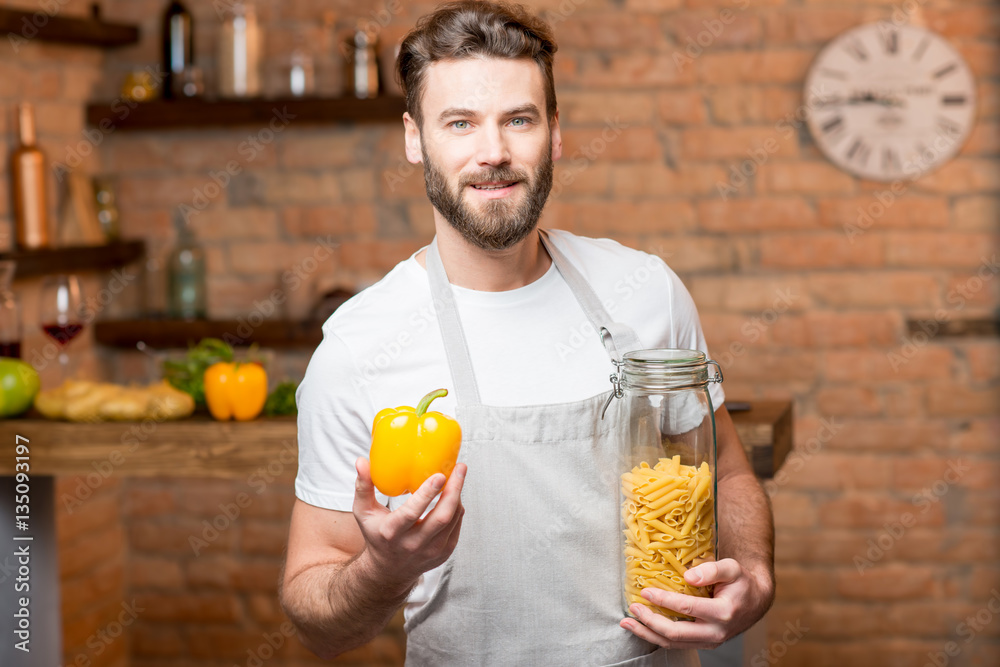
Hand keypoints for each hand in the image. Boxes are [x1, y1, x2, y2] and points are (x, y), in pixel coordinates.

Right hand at [352, 457, 465, 586]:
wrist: (389, 569)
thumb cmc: (377, 535)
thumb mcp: (363, 512)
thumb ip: (363, 486)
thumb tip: (361, 461)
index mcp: (391, 532)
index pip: (412, 513)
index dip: (427, 493)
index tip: (439, 475)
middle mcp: (413, 544)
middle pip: (441, 517)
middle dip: (454, 489)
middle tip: (459, 468)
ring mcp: (431, 551)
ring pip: (452, 520)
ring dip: (458, 495)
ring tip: (458, 475)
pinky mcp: (444, 554)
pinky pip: (457, 526)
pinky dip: (457, 507)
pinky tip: (455, 494)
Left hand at [620, 558, 773, 649]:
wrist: (755, 601)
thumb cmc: (741, 581)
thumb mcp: (732, 568)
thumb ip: (712, 569)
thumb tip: (687, 576)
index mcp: (723, 612)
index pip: (688, 608)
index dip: (664, 601)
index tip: (645, 591)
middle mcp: (715, 632)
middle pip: (676, 633)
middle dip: (650, 622)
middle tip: (633, 608)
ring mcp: (709, 641)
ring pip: (673, 643)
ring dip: (648, 634)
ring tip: (628, 622)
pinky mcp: (702, 643)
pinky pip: (677, 643)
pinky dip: (656, 636)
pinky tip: (642, 627)